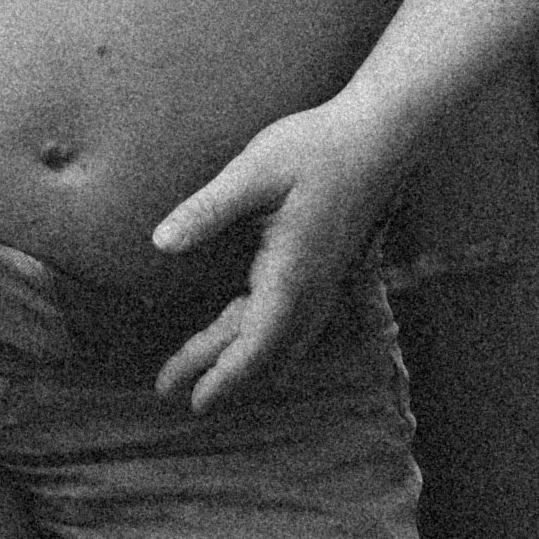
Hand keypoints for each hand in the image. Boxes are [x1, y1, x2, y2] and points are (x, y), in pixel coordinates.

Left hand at [149, 93, 408, 409]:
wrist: (379, 135)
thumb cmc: (315, 148)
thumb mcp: (254, 171)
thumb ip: (208, 209)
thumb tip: (160, 243)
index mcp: (292, 275)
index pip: (254, 345)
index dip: (223, 378)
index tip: (190, 403)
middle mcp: (311, 289)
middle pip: (261, 350)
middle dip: (218, 374)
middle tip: (169, 391)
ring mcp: (323, 281)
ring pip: (277, 338)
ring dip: (239, 358)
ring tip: (198, 373)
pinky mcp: (325, 268)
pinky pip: (290, 321)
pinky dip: (260, 339)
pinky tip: (244, 335)